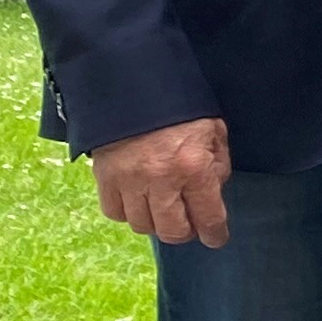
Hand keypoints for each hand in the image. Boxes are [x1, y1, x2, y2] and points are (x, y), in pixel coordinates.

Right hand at [91, 117, 232, 247]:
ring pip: (142, 225)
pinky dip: (127, 211)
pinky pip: (114, 212)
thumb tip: (213, 193)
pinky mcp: (104, 176)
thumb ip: (217, 166)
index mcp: (193, 168)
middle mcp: (160, 180)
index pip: (208, 218)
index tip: (215, 237)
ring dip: (155, 221)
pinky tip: (138, 199)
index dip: (215, 234)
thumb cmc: (180, 107)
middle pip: (172, 231)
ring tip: (162, 206)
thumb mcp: (214, 132)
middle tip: (188, 220)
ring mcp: (128, 180)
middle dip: (184, 231)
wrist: (133, 83)